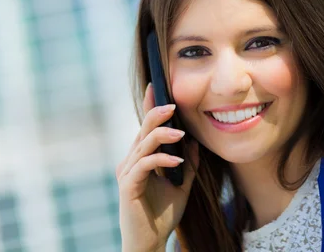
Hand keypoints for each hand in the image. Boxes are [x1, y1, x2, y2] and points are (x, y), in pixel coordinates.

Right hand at [117, 83, 198, 251]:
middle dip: (157, 114)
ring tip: (181, 134)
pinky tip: (176, 161)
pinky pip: (144, 165)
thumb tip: (196, 143)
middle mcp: (130, 162)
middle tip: (173, 104)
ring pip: (143, 145)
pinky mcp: (128, 186)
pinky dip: (161, 160)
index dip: (150, 107)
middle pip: (143, 131)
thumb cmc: (163, 215)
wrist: (151, 242)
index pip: (146, 129)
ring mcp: (127, 173)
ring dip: (163, 136)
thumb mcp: (183, 185)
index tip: (157, 88)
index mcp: (141, 159)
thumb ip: (188, 164)